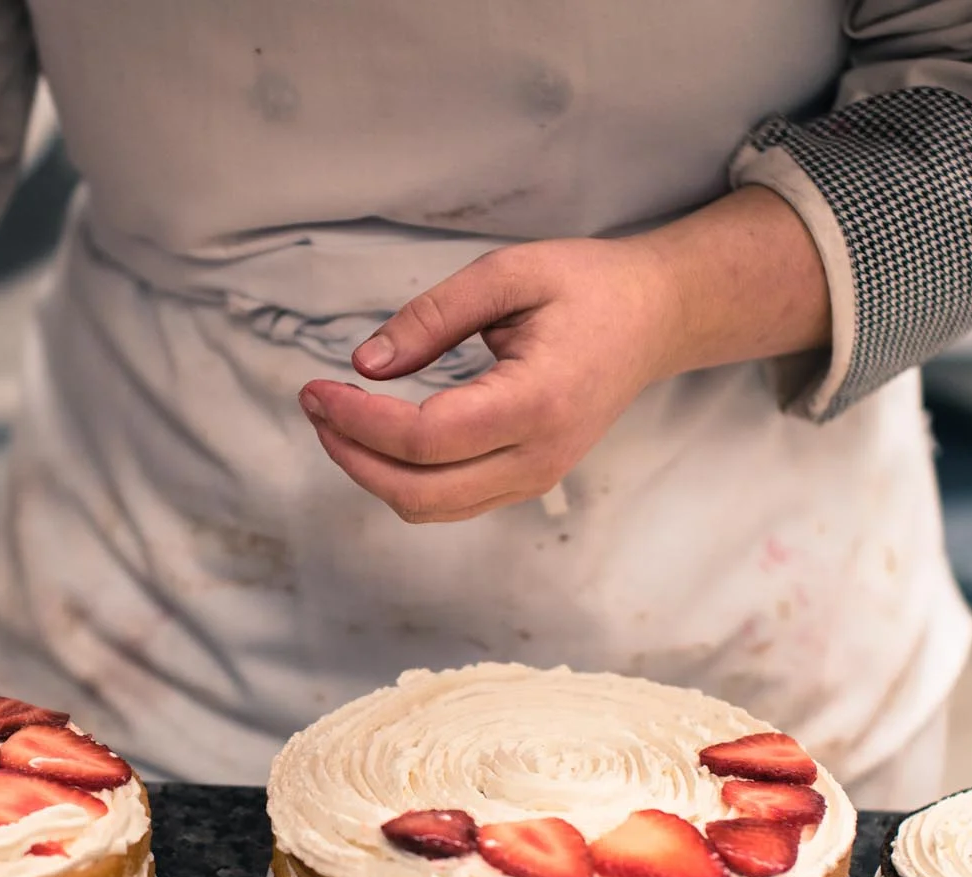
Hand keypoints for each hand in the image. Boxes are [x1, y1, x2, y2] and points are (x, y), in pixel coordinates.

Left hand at [298, 187, 829, 523]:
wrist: (656, 319)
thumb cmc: (588, 287)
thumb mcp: (508, 273)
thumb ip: (433, 316)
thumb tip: (366, 364)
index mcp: (537, 402)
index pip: (426, 439)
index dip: (359, 422)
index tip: (317, 389)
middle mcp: (538, 456)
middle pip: (420, 493)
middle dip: (352, 456)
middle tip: (315, 404)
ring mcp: (536, 478)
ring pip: (431, 507)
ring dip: (372, 472)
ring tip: (336, 417)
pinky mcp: (529, 481)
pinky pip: (450, 500)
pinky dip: (402, 476)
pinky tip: (378, 433)